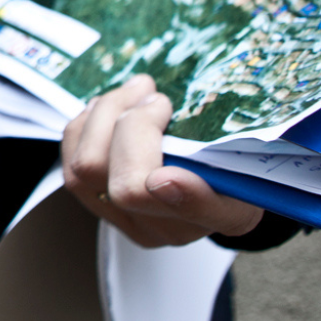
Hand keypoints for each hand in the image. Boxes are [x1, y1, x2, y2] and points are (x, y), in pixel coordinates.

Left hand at [61, 74, 263, 247]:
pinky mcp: (94, 201)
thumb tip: (171, 152)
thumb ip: (228, 150)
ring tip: (133, 92)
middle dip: (131, 125)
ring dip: (104, 116)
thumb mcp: (250, 150)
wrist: (210, 180)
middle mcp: (169, 228)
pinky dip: (85, 126)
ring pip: (87, 169)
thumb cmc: (232, 160)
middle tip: (153, 93)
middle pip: (127, 187)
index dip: (184, 196)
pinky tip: (108, 110)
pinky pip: (70, 162)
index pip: (198, 213)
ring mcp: (125, 219)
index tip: (168, 174)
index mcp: (224, 214)